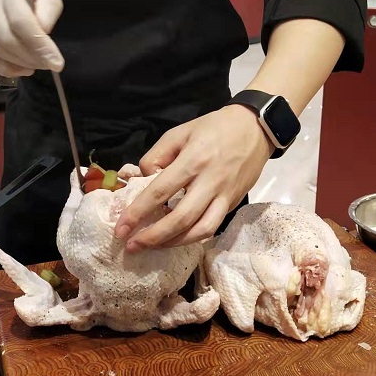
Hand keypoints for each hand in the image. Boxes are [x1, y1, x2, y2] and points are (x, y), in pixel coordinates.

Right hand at [0, 0, 63, 76]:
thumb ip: (49, 8)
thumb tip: (45, 36)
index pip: (20, 21)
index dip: (39, 46)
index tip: (57, 63)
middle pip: (7, 40)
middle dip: (32, 58)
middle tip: (49, 63)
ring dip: (20, 64)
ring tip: (39, 65)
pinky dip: (5, 68)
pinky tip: (22, 69)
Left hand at [115, 105, 272, 251]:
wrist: (255, 128)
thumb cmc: (213, 128)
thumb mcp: (179, 133)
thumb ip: (156, 157)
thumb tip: (142, 182)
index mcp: (193, 160)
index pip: (160, 192)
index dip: (137, 213)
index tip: (120, 228)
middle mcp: (210, 181)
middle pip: (180, 219)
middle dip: (153, 237)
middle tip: (132, 246)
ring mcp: (224, 195)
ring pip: (199, 230)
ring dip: (173, 243)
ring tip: (153, 247)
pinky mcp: (233, 204)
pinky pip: (211, 227)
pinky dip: (192, 237)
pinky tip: (176, 238)